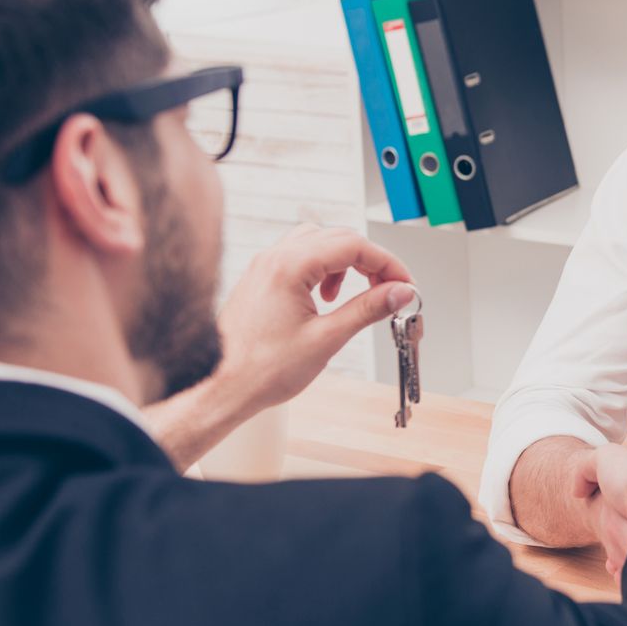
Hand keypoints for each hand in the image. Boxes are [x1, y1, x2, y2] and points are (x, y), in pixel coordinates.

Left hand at [214, 225, 416, 415]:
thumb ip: (368, 309)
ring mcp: (265, 266)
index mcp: (289, 267)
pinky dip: (323, 269)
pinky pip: (300, 257)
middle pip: (338, 237)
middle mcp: (274, 258)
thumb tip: (399, 292)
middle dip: (370, 261)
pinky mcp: (261, 278)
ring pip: (318, 242)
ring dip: (346, 262)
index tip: (404, 283)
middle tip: (390, 288)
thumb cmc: (262, 370)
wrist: (222, 387)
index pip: (353, 245)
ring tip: (356, 293)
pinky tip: (327, 296)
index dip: (386, 263)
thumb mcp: (327, 339)